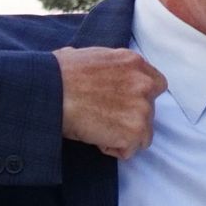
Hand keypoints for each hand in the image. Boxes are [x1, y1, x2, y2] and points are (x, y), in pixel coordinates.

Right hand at [53, 47, 167, 159]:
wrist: (50, 91)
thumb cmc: (57, 74)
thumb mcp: (88, 56)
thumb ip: (109, 67)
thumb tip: (100, 70)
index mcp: (133, 62)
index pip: (155, 84)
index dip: (140, 98)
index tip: (123, 105)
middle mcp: (144, 84)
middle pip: (149, 110)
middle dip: (129, 118)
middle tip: (104, 119)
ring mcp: (142, 108)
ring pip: (143, 132)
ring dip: (121, 134)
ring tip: (96, 128)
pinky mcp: (135, 130)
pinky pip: (130, 149)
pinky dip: (113, 148)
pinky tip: (95, 138)